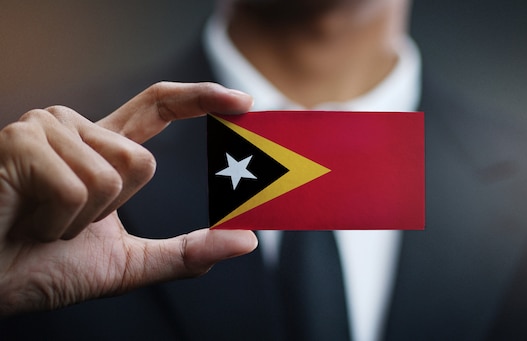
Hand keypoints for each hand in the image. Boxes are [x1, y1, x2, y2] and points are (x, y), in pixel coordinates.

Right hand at [0, 82, 257, 315]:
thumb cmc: (42, 268)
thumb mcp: (127, 263)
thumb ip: (186, 252)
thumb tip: (246, 241)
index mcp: (100, 148)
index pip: (158, 106)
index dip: (201, 98)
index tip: (242, 102)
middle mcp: (74, 128)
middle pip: (143, 161)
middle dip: (112, 211)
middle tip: (65, 224)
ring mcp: (45, 129)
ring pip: (114, 174)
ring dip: (82, 220)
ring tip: (41, 222)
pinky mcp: (21, 141)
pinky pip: (78, 187)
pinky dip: (58, 223)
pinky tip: (25, 220)